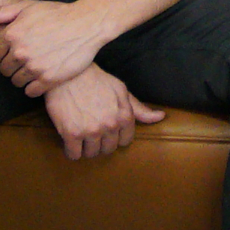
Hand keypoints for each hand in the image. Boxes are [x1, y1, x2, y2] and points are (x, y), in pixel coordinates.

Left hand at [0, 0, 106, 95]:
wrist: (86, 24)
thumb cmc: (56, 14)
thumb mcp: (27, 7)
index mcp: (11, 34)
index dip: (1, 55)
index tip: (11, 52)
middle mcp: (20, 52)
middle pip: (4, 70)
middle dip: (12, 66)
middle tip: (26, 59)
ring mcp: (34, 67)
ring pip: (16, 82)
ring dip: (23, 77)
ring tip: (35, 66)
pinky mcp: (48, 79)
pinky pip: (30, 91)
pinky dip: (35, 86)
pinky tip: (43, 75)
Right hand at [43, 64, 163, 159]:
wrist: (69, 74)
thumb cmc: (96, 81)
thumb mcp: (121, 90)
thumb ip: (139, 109)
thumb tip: (160, 117)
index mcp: (124, 116)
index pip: (125, 141)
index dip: (115, 136)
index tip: (107, 129)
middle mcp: (110, 126)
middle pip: (108, 149)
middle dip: (101, 142)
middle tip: (92, 129)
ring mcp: (91, 131)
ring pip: (91, 153)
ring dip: (86, 147)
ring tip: (81, 132)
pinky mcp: (72, 134)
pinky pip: (74, 155)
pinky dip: (72, 151)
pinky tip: (71, 140)